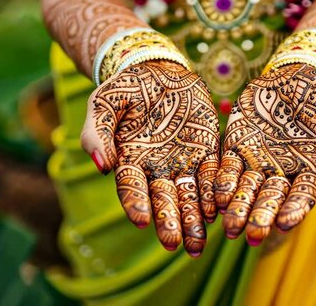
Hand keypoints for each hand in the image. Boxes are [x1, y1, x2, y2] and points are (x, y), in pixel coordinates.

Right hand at [80, 60, 219, 256]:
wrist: (158, 71)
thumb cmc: (127, 87)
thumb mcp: (104, 103)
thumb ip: (98, 132)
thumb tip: (102, 164)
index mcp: (129, 161)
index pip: (131, 188)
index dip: (135, 204)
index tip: (141, 221)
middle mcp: (156, 168)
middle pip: (163, 200)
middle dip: (169, 222)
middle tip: (173, 244)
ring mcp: (182, 162)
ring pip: (189, 196)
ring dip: (194, 219)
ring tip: (198, 243)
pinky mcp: (205, 152)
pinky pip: (212, 175)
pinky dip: (214, 193)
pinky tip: (217, 210)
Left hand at [214, 64, 315, 244]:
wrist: (294, 73)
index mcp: (311, 168)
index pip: (302, 195)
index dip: (294, 209)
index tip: (284, 224)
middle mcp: (283, 171)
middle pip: (271, 199)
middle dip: (261, 216)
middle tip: (251, 235)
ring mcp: (258, 160)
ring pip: (247, 189)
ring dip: (238, 208)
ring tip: (229, 227)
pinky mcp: (236, 145)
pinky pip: (226, 168)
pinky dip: (222, 183)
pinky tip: (216, 198)